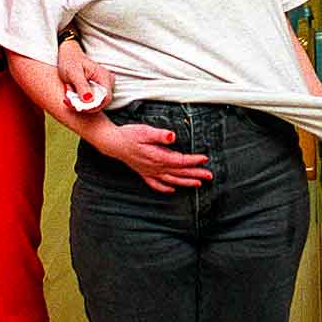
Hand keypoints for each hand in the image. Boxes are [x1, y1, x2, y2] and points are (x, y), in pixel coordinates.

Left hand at [56, 36, 112, 111]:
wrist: (67, 54)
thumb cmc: (70, 61)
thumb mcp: (73, 73)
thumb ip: (81, 86)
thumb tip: (88, 100)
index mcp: (103, 76)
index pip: (106, 98)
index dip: (94, 107)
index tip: (79, 108)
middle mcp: (107, 81)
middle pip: (101, 102)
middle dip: (85, 106)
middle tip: (68, 101)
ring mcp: (104, 85)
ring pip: (96, 102)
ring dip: (81, 104)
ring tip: (68, 96)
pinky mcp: (98, 88)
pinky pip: (92, 100)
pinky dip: (81, 101)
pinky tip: (71, 95)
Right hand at [93, 123, 211, 193]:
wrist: (112, 143)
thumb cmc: (129, 135)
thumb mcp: (145, 131)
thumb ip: (160, 135)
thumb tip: (172, 137)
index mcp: (157, 157)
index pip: (180, 161)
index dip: (193, 160)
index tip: (205, 159)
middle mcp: (155, 167)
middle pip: (179, 172)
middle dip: (195, 174)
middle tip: (210, 175)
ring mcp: (149, 171)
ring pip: (171, 180)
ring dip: (185, 182)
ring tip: (199, 184)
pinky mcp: (143, 172)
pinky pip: (155, 184)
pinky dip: (164, 188)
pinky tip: (171, 190)